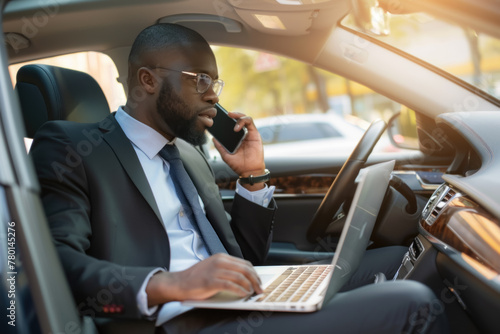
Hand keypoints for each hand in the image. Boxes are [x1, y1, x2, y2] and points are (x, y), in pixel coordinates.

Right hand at [146, 253, 262, 305]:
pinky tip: (243, 294)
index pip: (245, 263)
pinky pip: (231, 285)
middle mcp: (220, 261)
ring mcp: (215, 271)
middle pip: (245, 269)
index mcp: (221, 257)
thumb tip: (244, 277)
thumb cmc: (196, 277)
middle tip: (260, 289)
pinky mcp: (211, 281)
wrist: (179, 283)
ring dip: (250, 286)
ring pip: (240, 277)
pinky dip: (240, 290)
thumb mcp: (213, 267)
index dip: (254, 273)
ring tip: (252, 292)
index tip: (259, 281)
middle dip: (255, 280)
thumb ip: (227, 269)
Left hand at [213, 112, 265, 189]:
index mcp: (236, 138)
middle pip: (238, 120)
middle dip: (232, 114)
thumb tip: (213, 138)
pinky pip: (250, 122)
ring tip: (231, 117)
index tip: (218, 117)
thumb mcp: (225, 155)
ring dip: (238, 116)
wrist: (249, 171)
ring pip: (244, 118)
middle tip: (225, 113)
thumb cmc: (239, 165)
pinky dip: (243, 121)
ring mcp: (249, 133)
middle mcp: (243, 135)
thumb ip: (220, 147)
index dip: (226, 120)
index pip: (231, 125)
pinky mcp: (255, 134)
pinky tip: (236, 128)